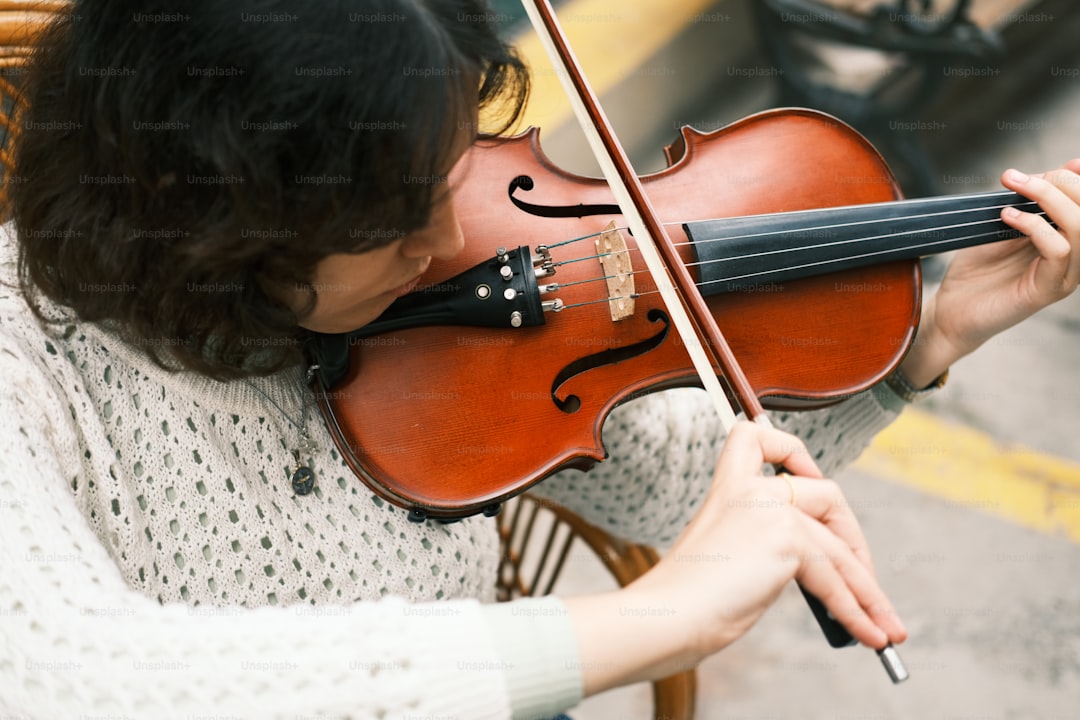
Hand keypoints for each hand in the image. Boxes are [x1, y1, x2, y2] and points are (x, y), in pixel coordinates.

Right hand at [564, 422, 906, 695]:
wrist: (670, 615)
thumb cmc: (688, 599)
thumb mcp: (729, 554)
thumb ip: (766, 542)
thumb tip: (825, 569)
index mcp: (727, 487)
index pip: (757, 436)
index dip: (793, 451)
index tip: (807, 476)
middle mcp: (750, 487)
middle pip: (828, 496)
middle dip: (854, 542)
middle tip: (865, 581)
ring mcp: (769, 508)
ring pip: (840, 548)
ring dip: (869, 593)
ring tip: (886, 629)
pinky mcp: (787, 537)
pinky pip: (836, 579)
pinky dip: (858, 611)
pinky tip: (870, 635)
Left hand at [899, 159, 1079, 386]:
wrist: (951, 310)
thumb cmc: (975, 269)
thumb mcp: (1002, 225)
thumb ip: (1030, 201)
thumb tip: (1061, 168)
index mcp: (1067, 239)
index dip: (1079, 179)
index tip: (1059, 165)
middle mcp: (1074, 257)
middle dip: (1060, 183)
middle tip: (1019, 177)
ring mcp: (1064, 275)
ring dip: (1048, 199)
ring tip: (1015, 188)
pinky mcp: (1047, 290)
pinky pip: (1058, 251)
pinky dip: (1035, 226)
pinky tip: (1008, 216)